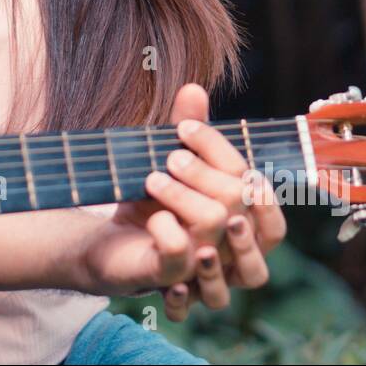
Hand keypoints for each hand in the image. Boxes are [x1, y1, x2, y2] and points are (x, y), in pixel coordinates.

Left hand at [158, 84, 286, 319]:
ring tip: (153, 181)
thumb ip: (188, 130)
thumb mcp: (171, 164)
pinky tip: (153, 221)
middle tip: (168, 159)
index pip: (257, 189)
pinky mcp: (169, 278)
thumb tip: (193, 87)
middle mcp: (233, 248)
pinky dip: (167, 233)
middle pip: (240, 207)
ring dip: (182, 197)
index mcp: (244, 221)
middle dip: (202, 174)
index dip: (225, 155)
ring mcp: (204, 267)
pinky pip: (179, 257)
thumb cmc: (154, 204)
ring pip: (215, 231)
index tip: (184, 128)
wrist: (108, 242)